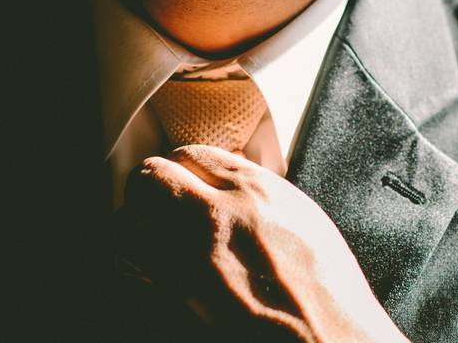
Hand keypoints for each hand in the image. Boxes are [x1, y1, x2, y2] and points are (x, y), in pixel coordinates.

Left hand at [116, 145, 409, 341]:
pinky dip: (131, 269)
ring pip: (127, 222)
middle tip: (151, 203)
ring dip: (133, 227)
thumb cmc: (329, 296)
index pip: (191, 154)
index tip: (179, 180)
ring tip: (143, 238)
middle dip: (148, 189)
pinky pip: (127, 271)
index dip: (180, 167)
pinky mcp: (171, 303)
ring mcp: (188, 262)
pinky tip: (145, 275)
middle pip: (151, 179)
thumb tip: (226, 184)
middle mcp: (215, 218)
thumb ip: (261, 197)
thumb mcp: (307, 223)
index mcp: (255, 194)